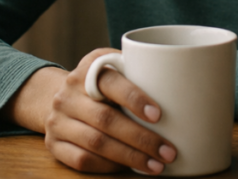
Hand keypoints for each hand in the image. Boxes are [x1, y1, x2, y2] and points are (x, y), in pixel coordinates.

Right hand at [4, 48, 176, 173]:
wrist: (56, 97)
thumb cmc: (101, 84)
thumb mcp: (113, 68)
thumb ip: (138, 70)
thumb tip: (183, 84)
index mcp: (87, 70)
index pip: (111, 83)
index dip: (135, 99)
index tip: (159, 116)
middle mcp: (68, 95)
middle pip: (106, 120)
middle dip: (141, 139)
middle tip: (168, 152)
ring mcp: (57, 121)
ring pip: (96, 143)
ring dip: (130, 157)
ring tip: (156, 165)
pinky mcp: (54, 144)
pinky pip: (82, 160)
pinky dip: (108, 166)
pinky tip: (128, 169)